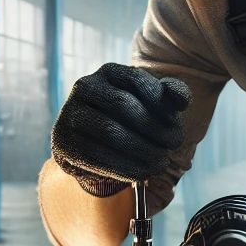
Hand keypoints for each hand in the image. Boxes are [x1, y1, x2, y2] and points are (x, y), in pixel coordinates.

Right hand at [51, 63, 190, 197]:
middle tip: (174, 144)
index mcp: (108, 72)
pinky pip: (97, 157)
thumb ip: (170, 95)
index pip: (136, 79)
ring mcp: (70, 114)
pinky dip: (125, 167)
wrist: (93, 144)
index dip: (160, 102)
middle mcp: (84, 87)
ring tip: (161, 162)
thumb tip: (182, 100)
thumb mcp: (151, 103)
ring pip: (110, 132)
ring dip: (142, 150)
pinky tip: (143, 173)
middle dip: (154, 127)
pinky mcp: (63, 142)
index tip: (178, 125)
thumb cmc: (130, 120)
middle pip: (123, 105)